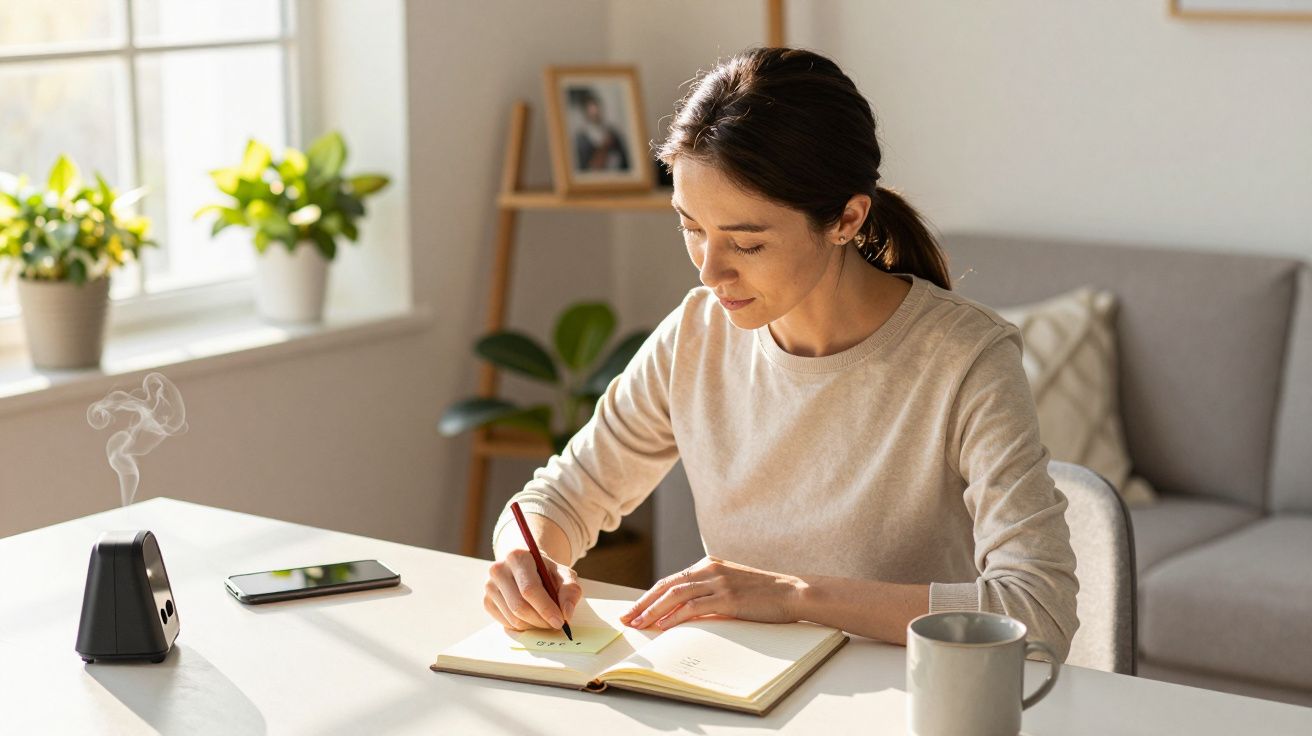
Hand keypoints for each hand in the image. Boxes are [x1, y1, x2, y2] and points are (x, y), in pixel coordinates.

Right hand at [484, 548, 582, 632]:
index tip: (560, 621)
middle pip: (519, 606)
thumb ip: (570, 590)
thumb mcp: (564, 574)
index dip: (546, 608)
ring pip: (513, 618)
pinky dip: (522, 627)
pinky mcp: (486, 600)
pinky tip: (532, 618)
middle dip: (540, 621)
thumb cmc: (546, 571)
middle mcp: (499, 569)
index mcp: (518, 556)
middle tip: (555, 625)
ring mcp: (489, 586)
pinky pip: (505, 623)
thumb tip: (566, 613)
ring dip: (533, 625)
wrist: (526, 566)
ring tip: (545, 620)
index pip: (530, 589)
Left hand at [620, 556, 805, 630]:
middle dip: (643, 603)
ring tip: (638, 624)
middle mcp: (709, 570)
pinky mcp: (728, 597)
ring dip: (652, 610)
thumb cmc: (763, 594)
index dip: (649, 596)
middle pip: (666, 585)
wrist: (792, 592)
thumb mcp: (731, 586)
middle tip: (626, 618)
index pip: (670, 581)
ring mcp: (718, 582)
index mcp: (708, 565)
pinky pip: (693, 607)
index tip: (633, 610)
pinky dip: (674, 616)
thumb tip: (685, 612)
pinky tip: (662, 626)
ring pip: (675, 595)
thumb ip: (709, 592)